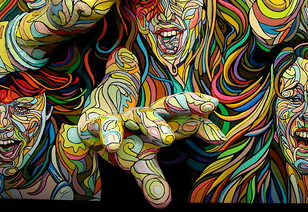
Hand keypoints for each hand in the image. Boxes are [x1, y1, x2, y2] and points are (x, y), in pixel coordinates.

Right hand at [79, 91, 224, 208]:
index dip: (203, 127)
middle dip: (187, 105)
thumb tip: (164, 204)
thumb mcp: (139, 162)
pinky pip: (104, 125)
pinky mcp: (98, 121)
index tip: (219, 138)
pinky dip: (108, 132)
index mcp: (160, 124)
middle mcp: (144, 116)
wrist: (88, 124)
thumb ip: (153, 178)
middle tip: (208, 108)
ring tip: (167, 140)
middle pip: (169, 105)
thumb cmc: (124, 141)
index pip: (187, 120)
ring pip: (140, 115)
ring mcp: (123, 117)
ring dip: (153, 124)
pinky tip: (113, 144)